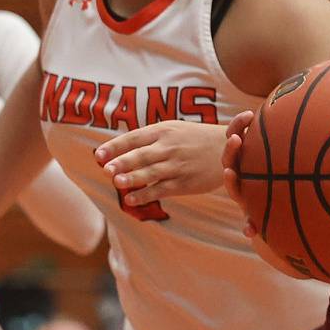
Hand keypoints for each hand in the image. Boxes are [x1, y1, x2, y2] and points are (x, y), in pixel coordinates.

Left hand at [95, 121, 229, 206]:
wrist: (230, 148)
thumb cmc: (196, 138)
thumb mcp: (174, 129)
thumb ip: (148, 138)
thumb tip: (117, 151)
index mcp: (164, 131)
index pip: (135, 138)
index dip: (115, 147)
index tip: (98, 155)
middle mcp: (170, 147)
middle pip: (141, 155)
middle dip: (122, 163)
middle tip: (106, 170)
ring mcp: (178, 165)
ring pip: (151, 173)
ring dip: (132, 178)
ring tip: (116, 182)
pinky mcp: (186, 182)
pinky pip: (162, 189)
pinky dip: (145, 195)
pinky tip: (131, 199)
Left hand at [220, 112, 307, 280]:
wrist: (262, 190)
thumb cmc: (265, 203)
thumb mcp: (260, 213)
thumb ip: (254, 221)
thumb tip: (250, 233)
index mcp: (240, 187)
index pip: (232, 183)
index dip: (230, 178)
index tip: (229, 172)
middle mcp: (237, 169)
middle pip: (229, 159)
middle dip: (230, 151)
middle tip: (235, 140)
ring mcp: (240, 154)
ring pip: (232, 141)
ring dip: (236, 129)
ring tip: (246, 118)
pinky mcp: (245, 140)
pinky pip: (239, 128)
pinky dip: (241, 122)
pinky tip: (250, 113)